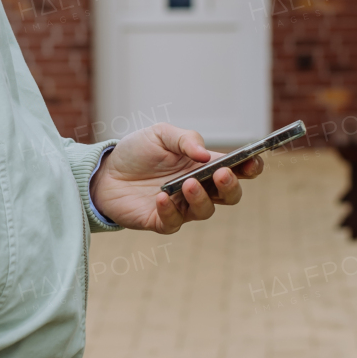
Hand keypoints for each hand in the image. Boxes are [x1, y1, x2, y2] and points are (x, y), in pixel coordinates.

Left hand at [90, 124, 262, 234]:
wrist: (104, 171)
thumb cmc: (137, 152)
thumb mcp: (160, 134)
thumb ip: (185, 140)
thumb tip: (205, 154)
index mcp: (205, 165)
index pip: (238, 169)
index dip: (250, 167)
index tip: (252, 161)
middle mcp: (199, 188)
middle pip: (229, 195)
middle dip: (231, 186)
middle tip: (222, 173)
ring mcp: (182, 207)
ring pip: (205, 211)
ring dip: (201, 198)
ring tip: (188, 183)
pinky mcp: (161, 221)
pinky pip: (173, 223)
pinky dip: (170, 211)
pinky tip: (162, 198)